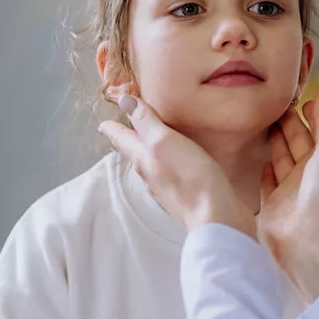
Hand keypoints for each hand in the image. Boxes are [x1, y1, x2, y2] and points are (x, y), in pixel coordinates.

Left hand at [99, 94, 256, 237]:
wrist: (215, 219)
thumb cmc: (188, 177)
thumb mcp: (164, 142)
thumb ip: (146, 122)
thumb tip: (123, 100)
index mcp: (143, 159)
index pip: (122, 139)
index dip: (113, 128)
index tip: (103, 122)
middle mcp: (151, 174)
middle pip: (135, 153)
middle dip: (130, 139)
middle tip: (125, 129)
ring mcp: (168, 187)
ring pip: (153, 164)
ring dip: (150, 151)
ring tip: (151, 142)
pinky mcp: (187, 195)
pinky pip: (172, 173)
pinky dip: (170, 162)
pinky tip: (178, 162)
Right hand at [258, 88, 318, 301]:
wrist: (311, 241)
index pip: (314, 130)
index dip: (306, 113)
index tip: (292, 95)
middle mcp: (308, 175)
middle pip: (295, 142)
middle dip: (286, 123)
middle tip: (270, 103)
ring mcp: (289, 191)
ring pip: (280, 159)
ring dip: (273, 142)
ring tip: (261, 123)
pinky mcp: (271, 206)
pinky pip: (267, 184)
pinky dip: (264, 170)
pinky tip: (259, 159)